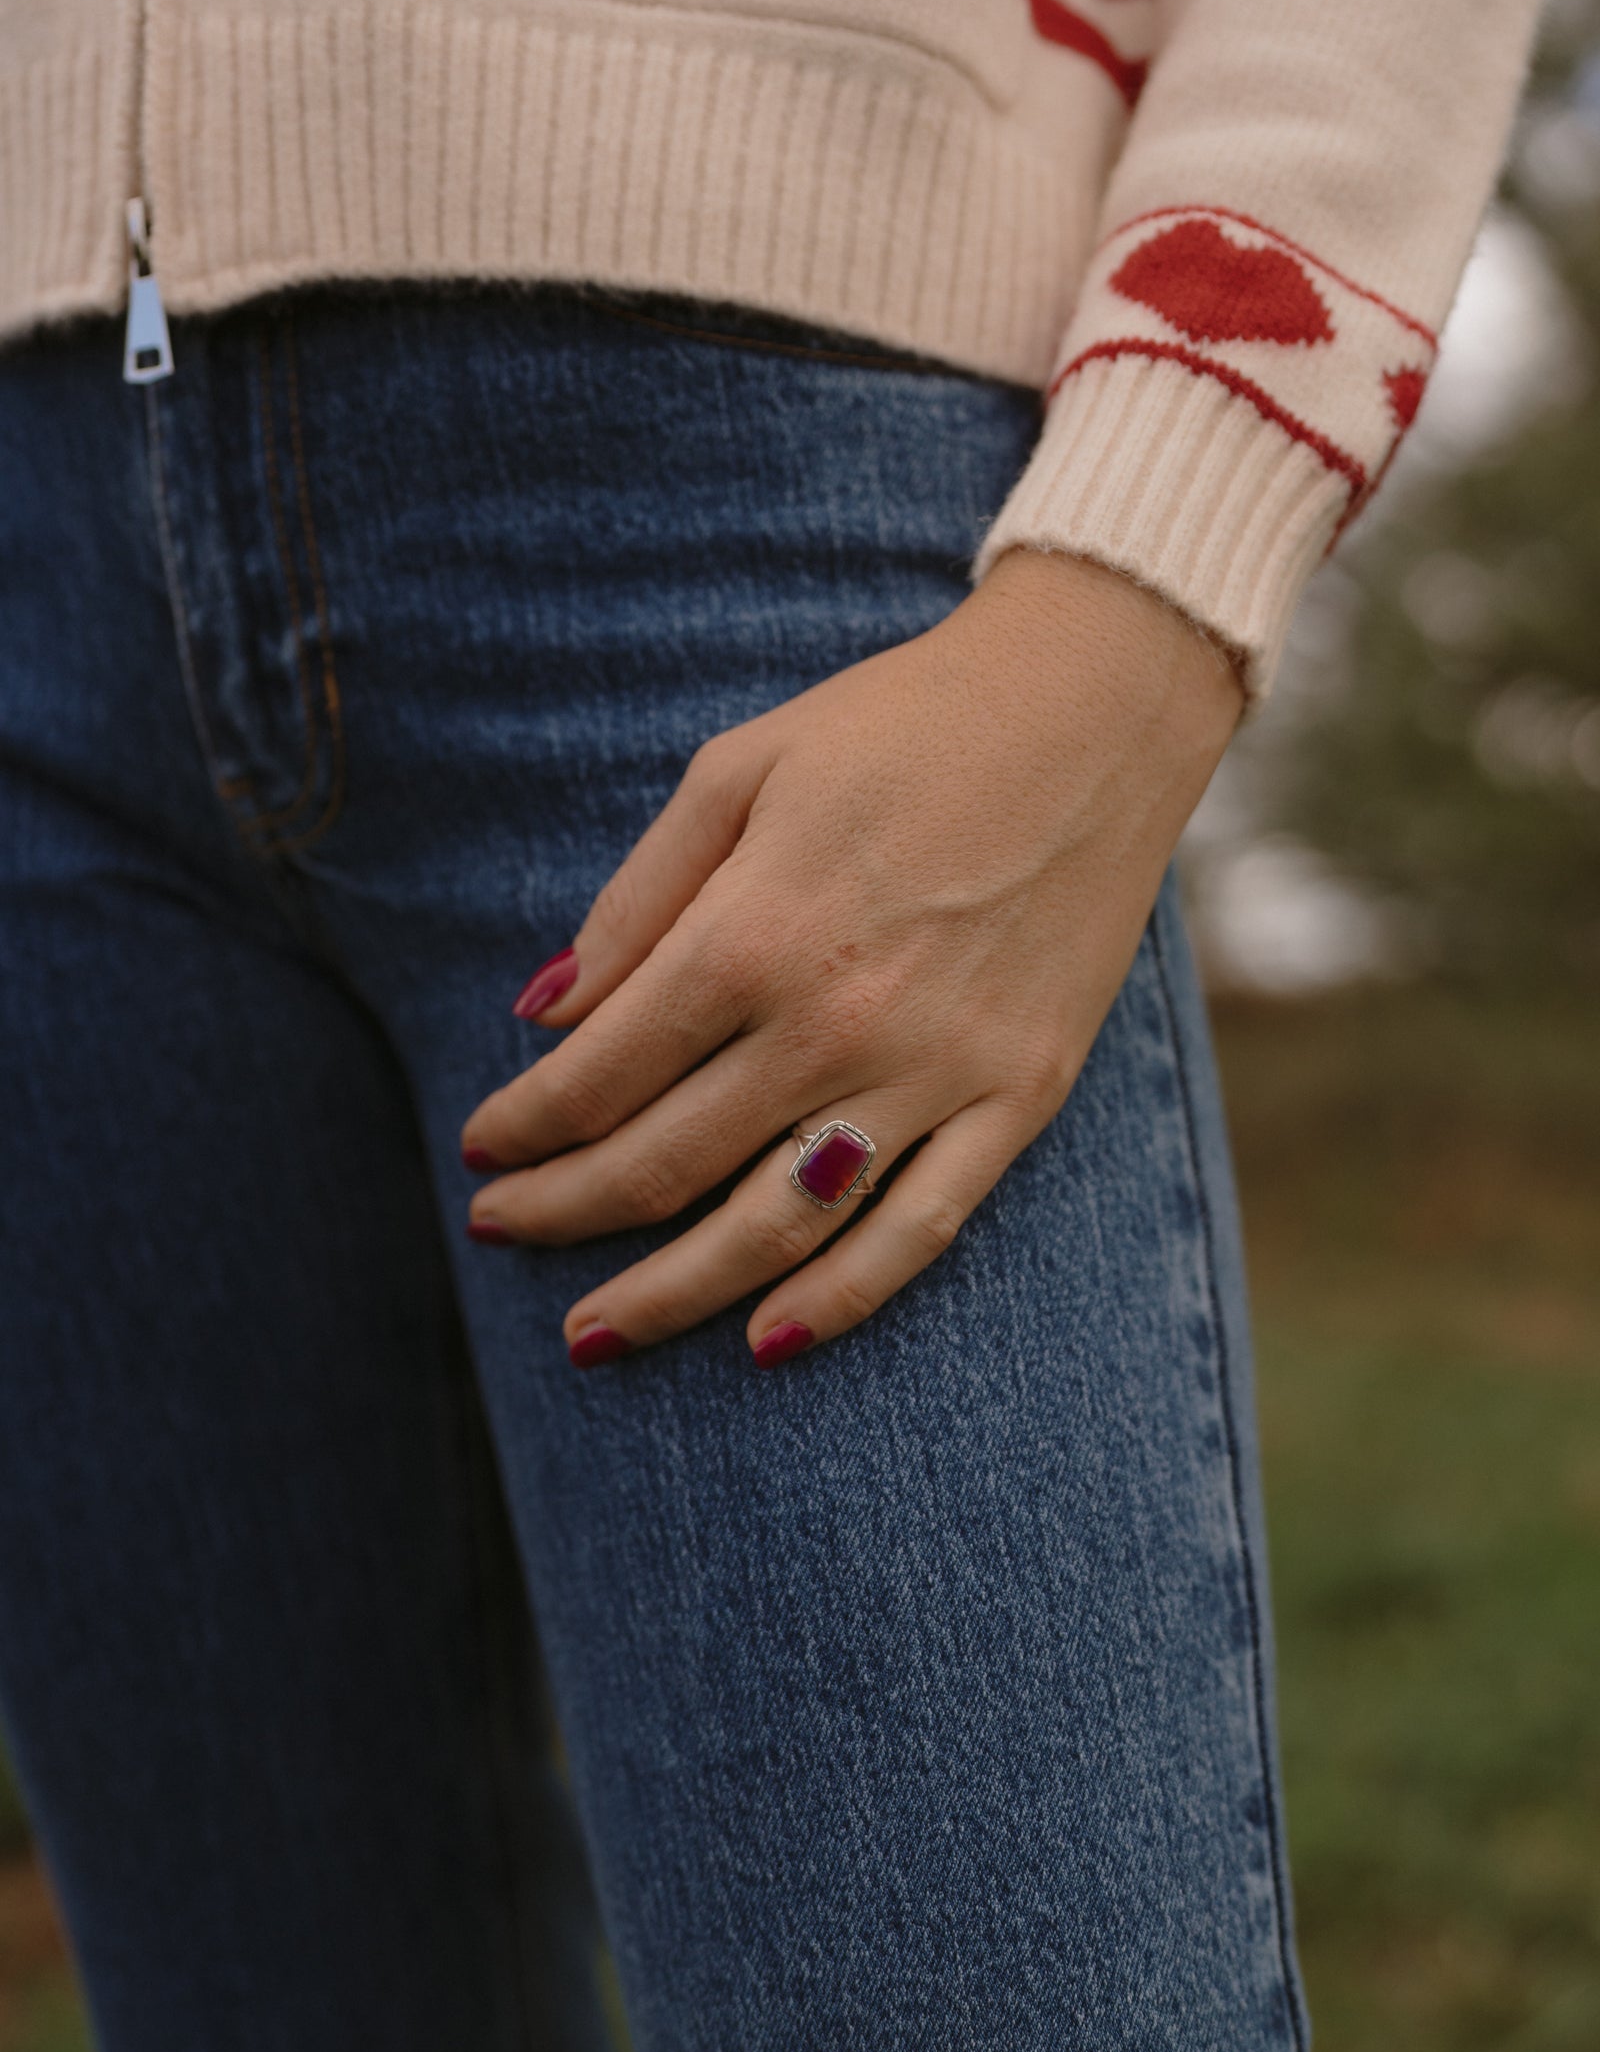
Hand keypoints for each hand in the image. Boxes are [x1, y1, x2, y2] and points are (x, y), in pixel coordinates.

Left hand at [460, 549, 1243, 1366]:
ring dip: (668, 1295)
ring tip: (592, 1335)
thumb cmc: (899, 727)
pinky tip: (767, 1342)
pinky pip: (917, 1230)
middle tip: (499, 1233)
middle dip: (560, 1212)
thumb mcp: (738, 770)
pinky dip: (839, 1301)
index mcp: (751, 933)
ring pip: (772, 1228)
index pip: (599, 1075)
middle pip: (662, 1166)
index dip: (523, 1127)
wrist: (1096, 709)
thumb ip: (636, 902)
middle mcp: (832, 1023)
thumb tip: (545, 1016)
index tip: (482, 1149)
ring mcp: (933, 1073)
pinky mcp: (1017, 1099)